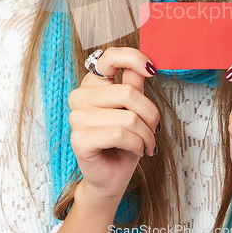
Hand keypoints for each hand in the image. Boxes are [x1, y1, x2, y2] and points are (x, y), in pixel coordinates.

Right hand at [68, 47, 159, 204]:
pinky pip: (120, 134)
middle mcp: (80, 96)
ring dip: (146, 134)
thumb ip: (135, 84)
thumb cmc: (125, 141)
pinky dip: (137, 145)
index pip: (110, 56)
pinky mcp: (79, 139)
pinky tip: (136, 150)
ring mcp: (76, 117)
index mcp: (94, 83)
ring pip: (128, 117)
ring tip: (147, 143)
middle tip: (154, 128)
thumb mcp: (135, 108)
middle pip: (128, 92)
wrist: (112, 176)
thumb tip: (145, 63)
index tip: (152, 70)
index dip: (133, 58)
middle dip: (150, 114)